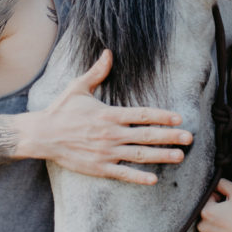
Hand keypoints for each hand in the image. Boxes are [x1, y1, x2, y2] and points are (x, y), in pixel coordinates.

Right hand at [25, 50, 192, 183]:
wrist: (41, 135)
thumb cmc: (61, 110)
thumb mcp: (79, 87)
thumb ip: (97, 72)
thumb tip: (108, 52)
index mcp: (109, 114)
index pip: (142, 114)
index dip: (162, 116)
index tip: (179, 117)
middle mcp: (110, 134)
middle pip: (146, 136)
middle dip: (170, 137)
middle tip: (189, 138)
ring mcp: (105, 152)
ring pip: (139, 155)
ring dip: (161, 156)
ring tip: (180, 156)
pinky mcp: (98, 167)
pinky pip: (122, 174)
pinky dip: (138, 177)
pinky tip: (154, 179)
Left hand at [196, 179, 231, 231]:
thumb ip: (223, 183)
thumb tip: (215, 183)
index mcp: (206, 212)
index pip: (209, 198)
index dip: (220, 198)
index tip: (230, 204)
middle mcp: (202, 227)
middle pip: (207, 213)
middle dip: (216, 211)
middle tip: (231, 214)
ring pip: (208, 226)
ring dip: (215, 223)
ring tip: (231, 224)